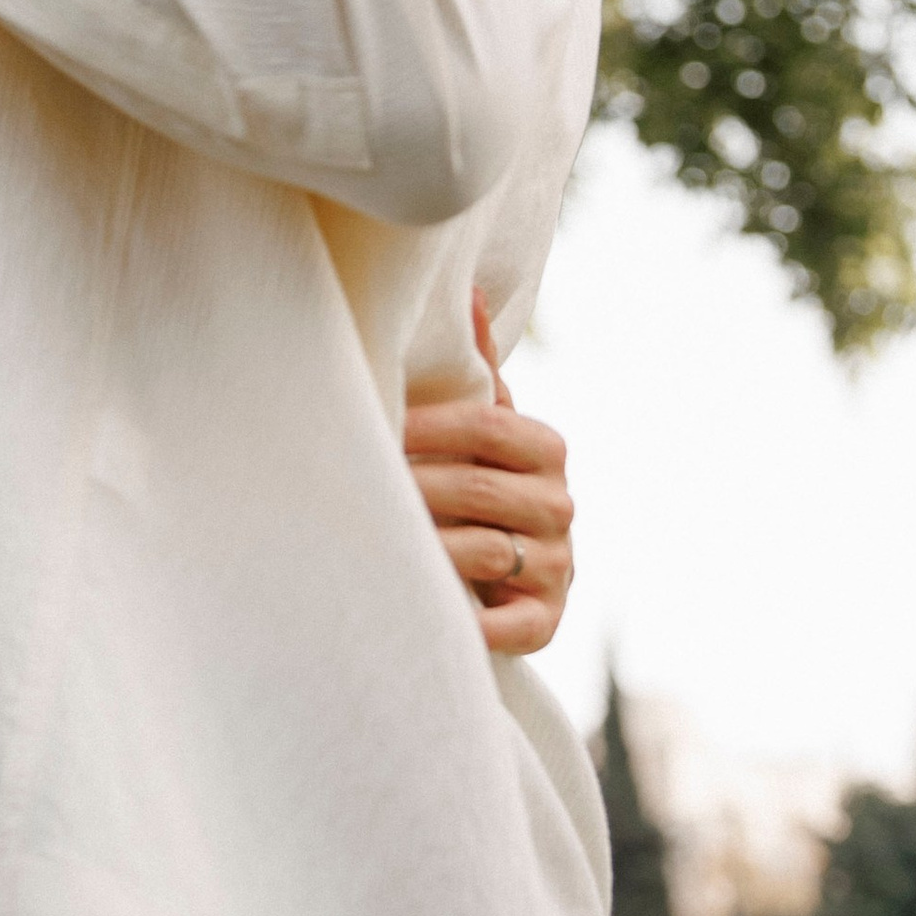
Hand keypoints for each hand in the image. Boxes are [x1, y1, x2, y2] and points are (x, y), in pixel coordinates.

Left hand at [404, 294, 573, 656]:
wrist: (515, 569)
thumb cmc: (479, 480)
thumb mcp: (484, 424)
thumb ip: (478, 370)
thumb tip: (467, 291)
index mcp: (547, 449)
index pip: (486, 427)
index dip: (426, 427)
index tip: (377, 428)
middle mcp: (560, 506)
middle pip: (476, 489)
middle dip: (413, 486)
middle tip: (355, 484)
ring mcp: (557, 566)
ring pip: (483, 551)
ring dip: (425, 546)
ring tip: (372, 537)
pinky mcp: (546, 620)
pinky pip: (512, 625)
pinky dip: (473, 622)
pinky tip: (429, 609)